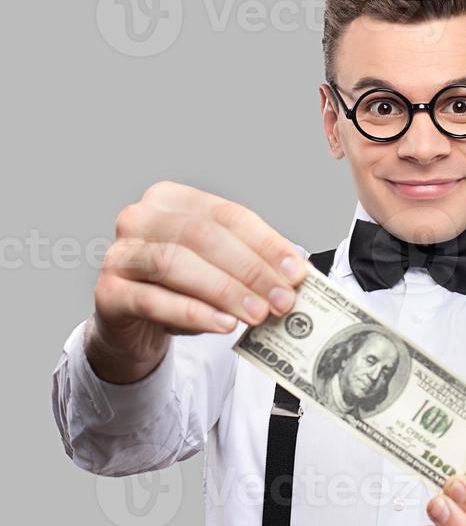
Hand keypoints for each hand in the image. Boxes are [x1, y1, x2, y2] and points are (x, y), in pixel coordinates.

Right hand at [87, 180, 307, 381]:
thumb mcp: (218, 271)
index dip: (266, 243)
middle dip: (250, 269)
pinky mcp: (108, 292)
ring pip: (177, 264)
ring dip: (225, 291)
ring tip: (258, 314)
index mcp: (171, 199)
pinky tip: (224, 325)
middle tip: (283, 299)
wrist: (132, 326)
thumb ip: (251, 266)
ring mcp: (120, 253)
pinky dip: (193, 313)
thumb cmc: (180, 290)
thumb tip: (297, 274)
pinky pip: (153, 300)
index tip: (297, 272)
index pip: (228, 215)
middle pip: (204, 237)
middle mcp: (141, 217)